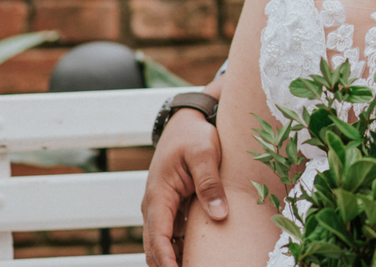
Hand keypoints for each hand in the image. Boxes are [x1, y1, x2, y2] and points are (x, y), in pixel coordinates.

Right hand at [142, 108, 225, 266]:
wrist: (186, 122)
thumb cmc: (194, 136)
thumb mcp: (205, 154)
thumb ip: (210, 183)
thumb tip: (219, 215)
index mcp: (158, 195)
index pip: (158, 236)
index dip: (166, 259)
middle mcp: (155, 206)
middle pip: (155, 246)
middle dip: (168, 265)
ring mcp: (163, 208)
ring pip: (163, 243)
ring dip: (175, 259)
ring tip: (199, 264)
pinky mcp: (173, 208)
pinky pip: (173, 234)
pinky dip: (181, 248)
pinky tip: (199, 257)